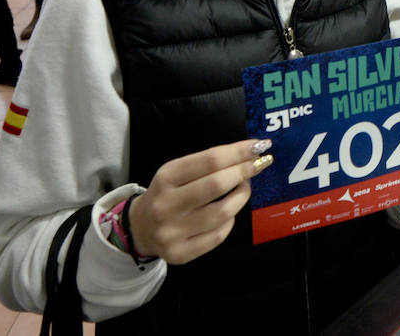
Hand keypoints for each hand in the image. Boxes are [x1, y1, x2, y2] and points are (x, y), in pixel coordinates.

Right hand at [127, 139, 273, 264]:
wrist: (139, 228)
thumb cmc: (167, 193)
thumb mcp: (177, 173)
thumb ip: (208, 164)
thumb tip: (250, 154)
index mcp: (165, 178)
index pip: (209, 161)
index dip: (238, 152)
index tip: (259, 146)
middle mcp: (166, 205)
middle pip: (216, 185)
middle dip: (244, 171)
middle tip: (261, 163)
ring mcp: (172, 232)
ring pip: (223, 213)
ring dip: (241, 196)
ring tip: (244, 187)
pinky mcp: (180, 254)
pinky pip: (219, 235)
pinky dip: (230, 220)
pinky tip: (229, 212)